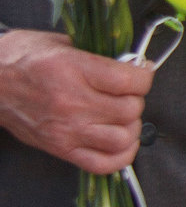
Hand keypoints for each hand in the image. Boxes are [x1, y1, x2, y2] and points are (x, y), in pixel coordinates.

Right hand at [0, 28, 152, 173]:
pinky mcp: (59, 149)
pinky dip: (120, 156)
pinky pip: (102, 164)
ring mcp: (66, 130)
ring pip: (122, 138)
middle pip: (130, 110)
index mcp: (73, 70)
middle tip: (126, 94)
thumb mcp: (60, 42)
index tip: (140, 73)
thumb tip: (128, 63)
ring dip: (130, 127)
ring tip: (122, 116)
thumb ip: (97, 54)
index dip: (144, 76)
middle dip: (135, 100)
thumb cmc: (20, 59)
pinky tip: (120, 142)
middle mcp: (71, 103)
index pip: (130, 81)